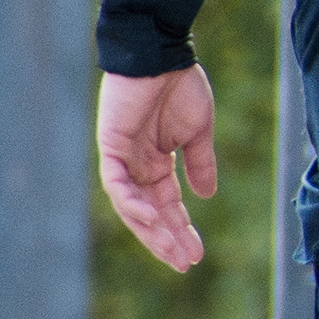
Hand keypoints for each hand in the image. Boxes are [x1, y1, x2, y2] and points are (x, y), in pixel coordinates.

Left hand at [98, 67, 219, 271]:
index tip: (196, 254)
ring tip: (171, 250)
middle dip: (166, 239)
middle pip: (148, 212)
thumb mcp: (198, 133)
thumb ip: (200, 164)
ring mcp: (122, 157)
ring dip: (150, 229)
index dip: (181, 230)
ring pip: (131, 205)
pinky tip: (150, 218)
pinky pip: (116, 183)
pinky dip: (131, 202)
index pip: (168, 205)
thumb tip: (207, 196)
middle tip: (185, 263)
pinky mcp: (110, 145)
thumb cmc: (180, 87)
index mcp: (157, 162)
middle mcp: (137, 165)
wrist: (163, 55)